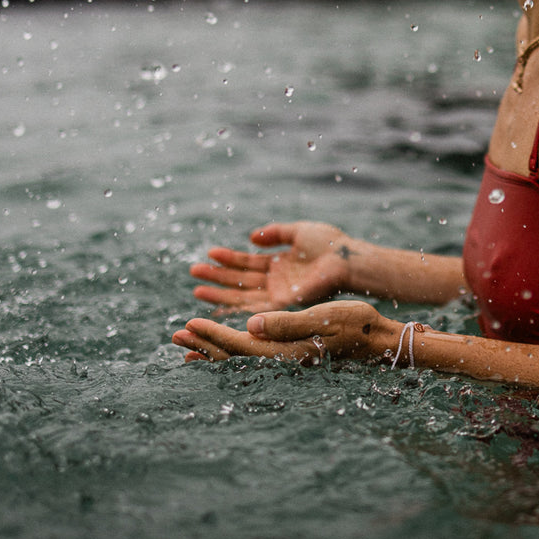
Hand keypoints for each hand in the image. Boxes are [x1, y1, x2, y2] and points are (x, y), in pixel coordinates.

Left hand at [172, 300, 391, 364]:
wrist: (379, 341)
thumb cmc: (355, 323)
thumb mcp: (322, 316)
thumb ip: (286, 322)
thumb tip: (250, 326)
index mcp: (287, 350)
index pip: (240, 345)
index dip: (212, 335)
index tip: (188, 324)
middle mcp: (282, 359)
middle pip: (233, 356)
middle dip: (203, 345)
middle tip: (174, 336)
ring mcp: (285, 360)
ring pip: (240, 357)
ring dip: (212, 349)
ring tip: (187, 344)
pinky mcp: (290, 355)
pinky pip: (252, 354)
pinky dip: (231, 348)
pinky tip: (222, 346)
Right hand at [188, 221, 353, 313]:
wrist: (345, 259)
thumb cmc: (328, 245)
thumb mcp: (298, 231)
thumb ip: (275, 233)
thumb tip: (252, 237)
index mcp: (281, 264)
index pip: (249, 263)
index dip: (229, 259)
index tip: (209, 253)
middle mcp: (277, 281)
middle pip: (240, 280)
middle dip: (217, 277)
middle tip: (193, 272)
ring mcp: (279, 293)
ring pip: (242, 294)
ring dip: (219, 291)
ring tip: (196, 287)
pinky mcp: (283, 304)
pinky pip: (254, 306)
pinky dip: (234, 305)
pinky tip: (217, 302)